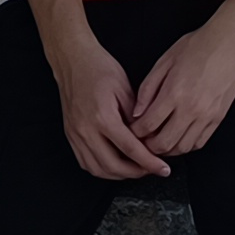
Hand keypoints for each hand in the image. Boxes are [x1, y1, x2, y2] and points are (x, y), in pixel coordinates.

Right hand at [52, 38, 168, 182]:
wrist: (73, 59)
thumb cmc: (98, 68)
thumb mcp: (125, 87)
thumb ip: (137, 116)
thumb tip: (147, 138)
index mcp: (102, 117)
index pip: (130, 149)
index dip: (149, 162)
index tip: (163, 169)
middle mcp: (86, 129)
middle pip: (113, 166)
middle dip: (136, 173)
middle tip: (152, 170)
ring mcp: (76, 134)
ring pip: (97, 169)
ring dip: (119, 174)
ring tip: (136, 169)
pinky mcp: (71, 135)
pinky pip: (86, 162)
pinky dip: (102, 169)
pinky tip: (114, 165)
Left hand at [123, 20, 234, 160]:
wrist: (230, 43)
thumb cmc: (197, 47)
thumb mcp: (164, 62)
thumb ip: (148, 89)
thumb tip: (137, 112)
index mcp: (174, 93)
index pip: (148, 125)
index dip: (135, 132)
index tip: (131, 130)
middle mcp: (191, 109)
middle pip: (163, 143)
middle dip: (148, 146)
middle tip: (142, 140)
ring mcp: (207, 116)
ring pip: (182, 148)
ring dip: (167, 149)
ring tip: (159, 140)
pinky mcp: (218, 118)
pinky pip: (199, 143)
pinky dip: (185, 145)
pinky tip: (178, 137)